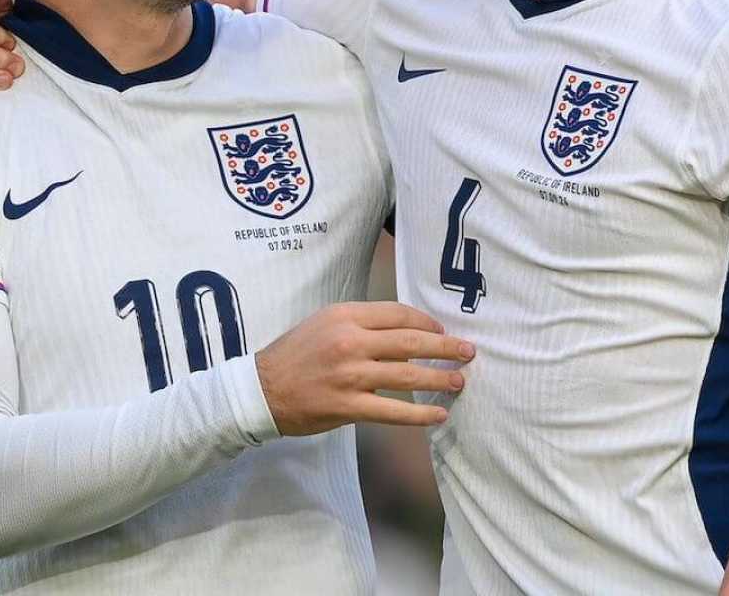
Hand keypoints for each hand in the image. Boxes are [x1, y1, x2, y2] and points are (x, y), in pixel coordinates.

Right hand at [255, 302, 474, 434]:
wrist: (260, 390)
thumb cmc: (294, 354)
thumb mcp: (323, 323)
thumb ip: (361, 325)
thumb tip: (403, 334)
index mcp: (345, 316)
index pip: (399, 314)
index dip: (427, 322)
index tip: (442, 331)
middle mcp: (350, 341)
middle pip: (411, 341)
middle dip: (446, 347)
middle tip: (469, 352)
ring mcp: (350, 375)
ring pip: (408, 375)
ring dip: (440, 379)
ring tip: (460, 382)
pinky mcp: (347, 406)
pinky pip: (393, 411)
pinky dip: (420, 414)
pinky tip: (439, 415)